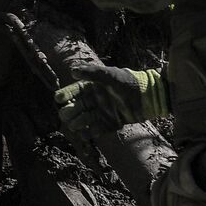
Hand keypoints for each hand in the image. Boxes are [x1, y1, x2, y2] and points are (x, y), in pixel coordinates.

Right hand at [53, 67, 168, 146]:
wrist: (148, 97)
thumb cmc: (129, 83)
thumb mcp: (110, 75)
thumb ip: (92, 73)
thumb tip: (72, 71)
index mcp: (93, 87)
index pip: (74, 91)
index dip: (65, 94)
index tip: (58, 98)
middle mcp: (95, 100)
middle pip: (76, 107)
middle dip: (69, 111)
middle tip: (66, 114)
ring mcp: (102, 112)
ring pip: (84, 120)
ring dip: (78, 123)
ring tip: (75, 125)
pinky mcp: (110, 124)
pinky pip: (97, 129)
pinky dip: (91, 132)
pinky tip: (86, 134)